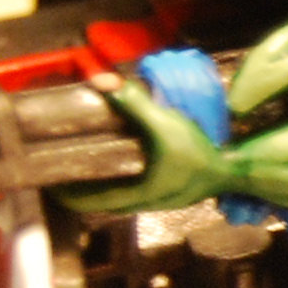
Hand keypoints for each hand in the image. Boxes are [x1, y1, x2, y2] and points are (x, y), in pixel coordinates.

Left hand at [59, 77, 229, 220]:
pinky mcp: (171, 193)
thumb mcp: (167, 125)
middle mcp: (145, 202)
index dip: (68, 196)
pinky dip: (120, 183)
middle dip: (81, 192)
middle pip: (102, 203)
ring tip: (86, 170)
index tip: (51, 186)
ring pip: (119, 199)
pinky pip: (135, 192)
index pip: (91, 202)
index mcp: (139, 193)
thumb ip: (137, 105)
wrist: (237, 171)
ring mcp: (159, 201)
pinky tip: (124, 168)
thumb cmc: (203, 154)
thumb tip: (105, 84)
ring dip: (101, 188)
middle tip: (63, 175)